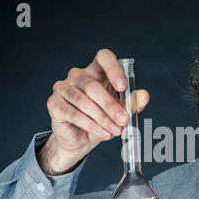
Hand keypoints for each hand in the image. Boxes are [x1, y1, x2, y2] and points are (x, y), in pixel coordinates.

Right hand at [38, 48, 149, 174]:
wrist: (79, 141)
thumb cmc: (100, 121)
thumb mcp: (119, 112)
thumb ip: (132, 103)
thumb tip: (144, 96)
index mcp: (95, 72)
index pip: (103, 58)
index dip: (113, 69)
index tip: (123, 86)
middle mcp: (77, 76)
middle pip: (93, 85)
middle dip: (111, 105)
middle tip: (124, 120)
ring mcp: (63, 88)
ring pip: (84, 101)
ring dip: (102, 118)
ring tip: (115, 131)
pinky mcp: (54, 104)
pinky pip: (73, 114)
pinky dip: (91, 125)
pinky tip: (104, 134)